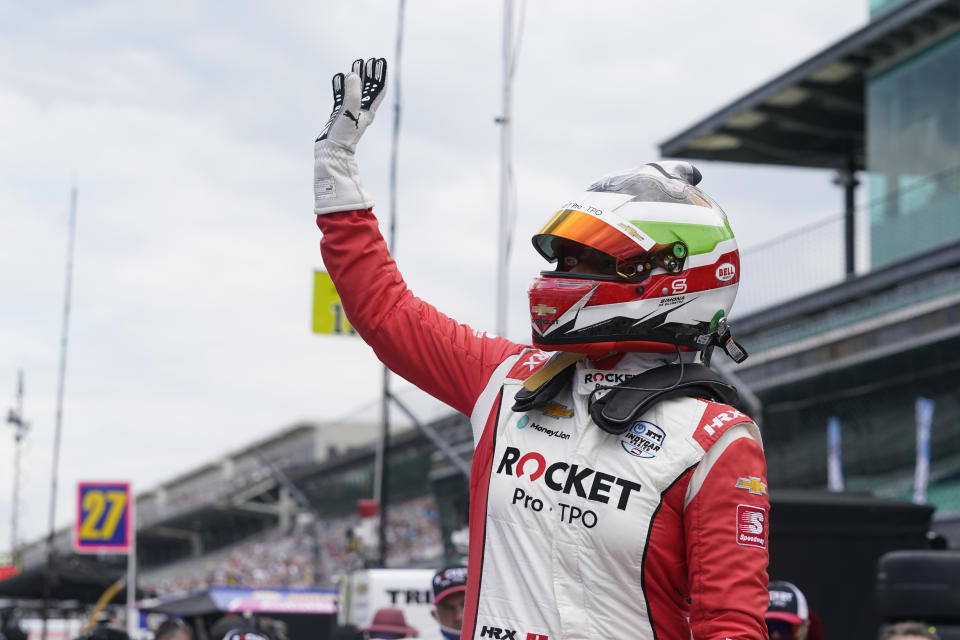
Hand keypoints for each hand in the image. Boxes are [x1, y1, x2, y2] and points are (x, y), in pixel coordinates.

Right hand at [314, 58, 387, 214]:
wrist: (331, 153)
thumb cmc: (343, 136)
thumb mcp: (349, 112)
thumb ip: (352, 93)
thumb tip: (354, 75)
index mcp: (368, 111)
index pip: (378, 89)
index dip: (380, 75)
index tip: (380, 61)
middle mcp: (360, 111)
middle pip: (368, 89)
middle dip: (369, 74)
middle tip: (368, 61)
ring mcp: (349, 114)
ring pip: (355, 91)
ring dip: (356, 79)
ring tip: (355, 65)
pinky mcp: (338, 116)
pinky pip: (341, 97)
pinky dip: (341, 87)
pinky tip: (339, 78)